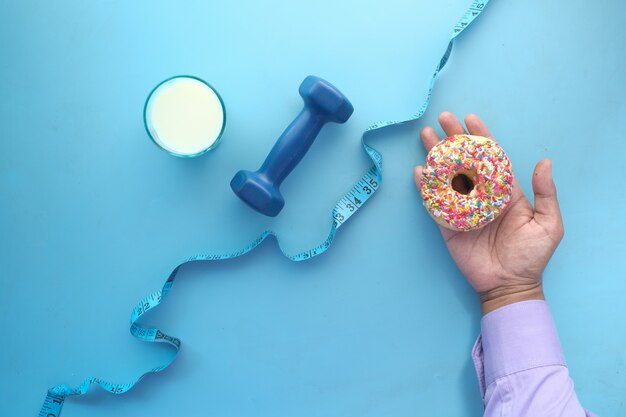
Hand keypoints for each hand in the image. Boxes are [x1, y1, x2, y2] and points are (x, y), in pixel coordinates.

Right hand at [413, 113, 563, 314]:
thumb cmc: (532, 256)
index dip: (481, 137)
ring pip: (447, 177)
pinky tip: (419, 172)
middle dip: (453, 140)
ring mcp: (463, 209)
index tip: (469, 119)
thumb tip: (545, 162)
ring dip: (436, 157)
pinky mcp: (448, 225)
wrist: (509, 285)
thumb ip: (546, 193)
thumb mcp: (548, 224)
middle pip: (464, 161)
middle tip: (441, 120)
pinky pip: (435, 203)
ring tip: (425, 137)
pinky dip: (425, 188)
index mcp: (504, 192)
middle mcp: (481, 196)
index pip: (491, 158)